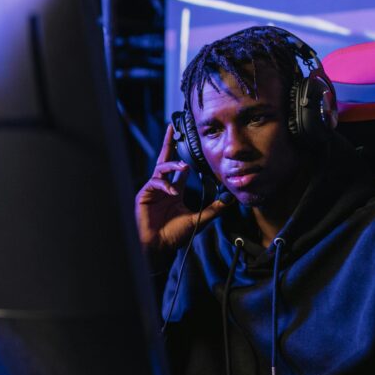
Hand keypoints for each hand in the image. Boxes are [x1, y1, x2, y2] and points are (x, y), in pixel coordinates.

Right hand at [135, 126, 232, 267]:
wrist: (159, 247)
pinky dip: (165, 185)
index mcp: (174, 191)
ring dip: (172, 165)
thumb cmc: (174, 235)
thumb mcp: (199, 219)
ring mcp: (152, 190)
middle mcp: (163, 187)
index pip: (179, 169)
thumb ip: (214, 209)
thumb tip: (231, 200)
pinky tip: (173, 192)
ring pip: (160, 168)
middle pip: (165, 160)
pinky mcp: (144, 195)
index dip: (185, 158)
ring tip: (184, 166)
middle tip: (172, 128)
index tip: (192, 147)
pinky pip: (154, 183)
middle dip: (168, 143)